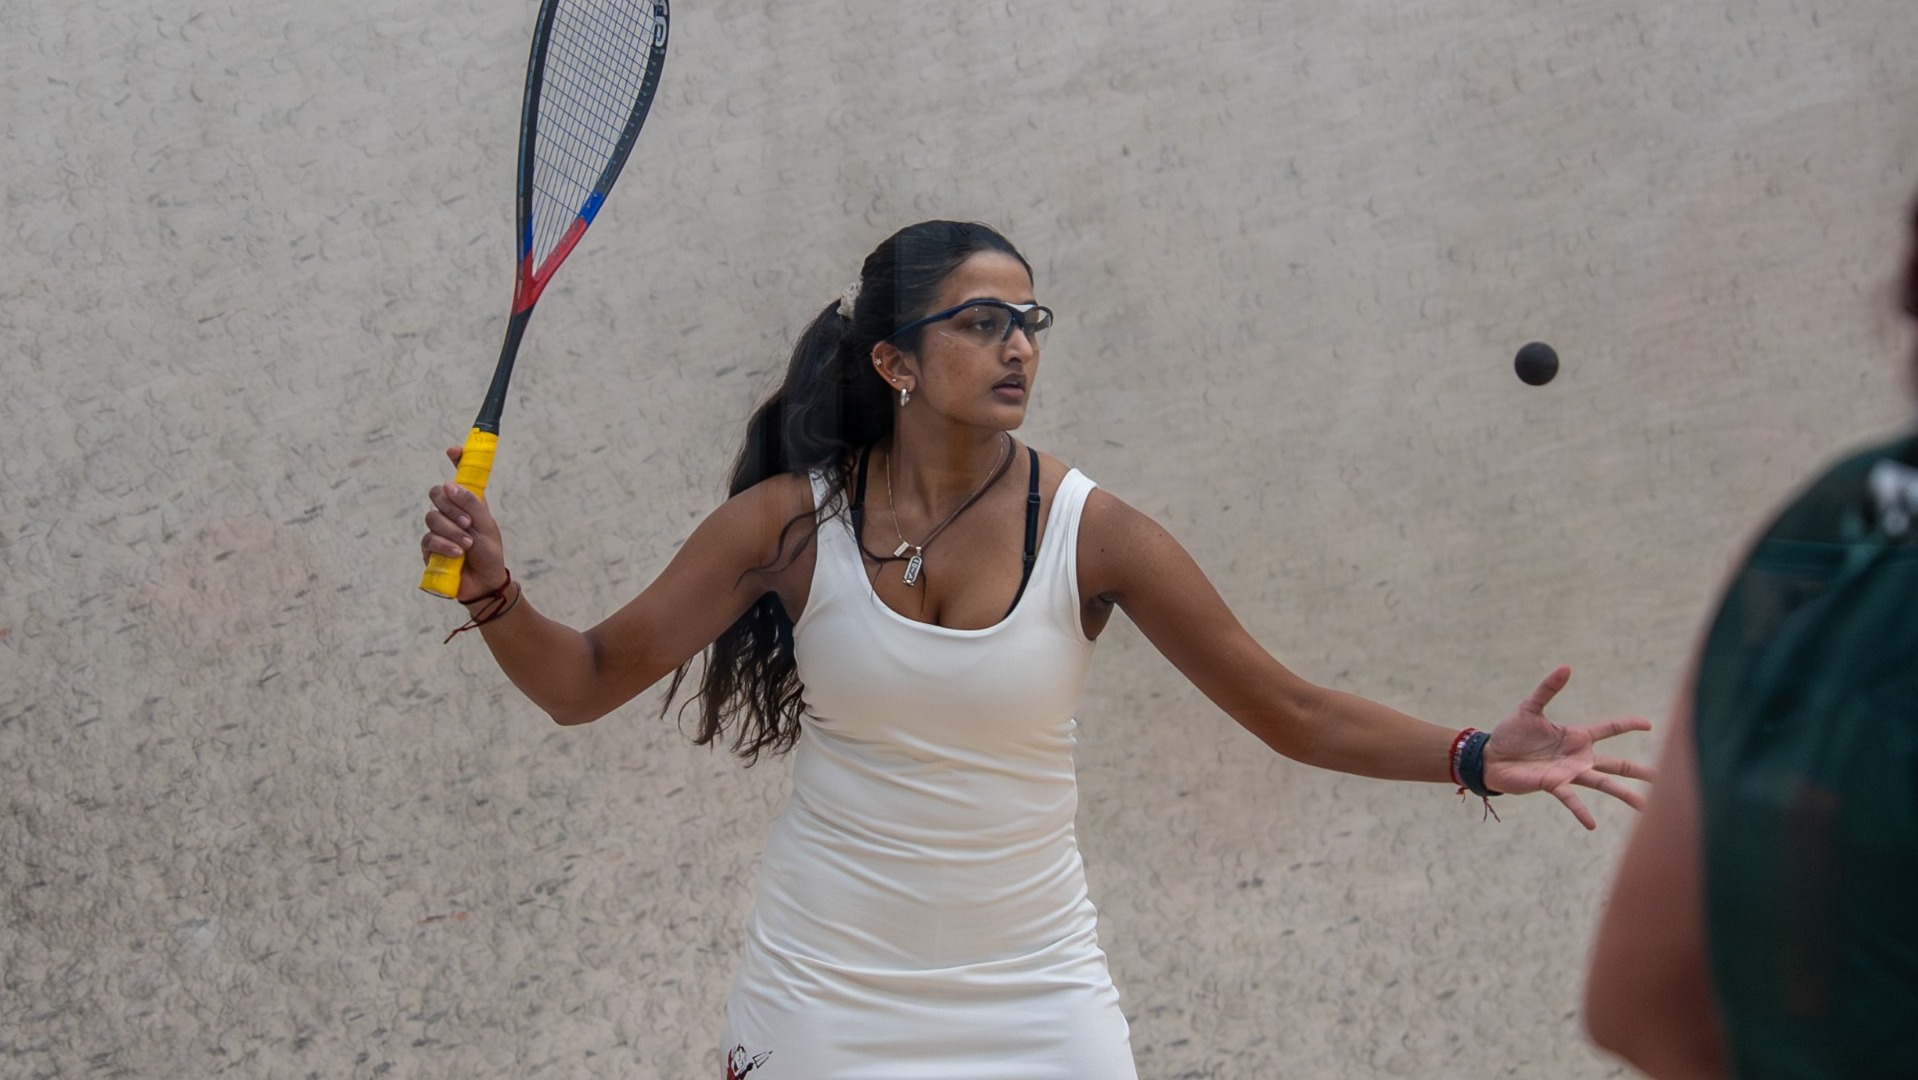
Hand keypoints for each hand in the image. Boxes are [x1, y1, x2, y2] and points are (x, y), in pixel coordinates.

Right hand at [421, 446, 508, 601]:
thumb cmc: (489, 554)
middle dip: (451, 506)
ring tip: (467, 544)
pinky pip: (429, 538)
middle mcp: (451, 512)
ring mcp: (438, 529)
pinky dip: (444, 544)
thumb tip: (450, 485)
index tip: (453, 450)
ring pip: (432, 517)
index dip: (457, 460)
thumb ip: (472, 504)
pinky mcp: (429, 547)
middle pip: (437, 493)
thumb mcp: (487, 526)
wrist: (486, 583)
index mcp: (468, 503)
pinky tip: (457, 553)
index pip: (460, 477)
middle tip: (468, 523)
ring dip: (452, 530)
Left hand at [1482, 666, 1654, 829]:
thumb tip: (1566, 667)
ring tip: (1645, 807)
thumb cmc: (1511, 733)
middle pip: (1617, 764)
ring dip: (1624, 794)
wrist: (1491, 757)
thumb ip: (1548, 689)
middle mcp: (1579, 757)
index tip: (1650, 724)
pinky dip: (1581, 811)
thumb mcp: (1530, 707)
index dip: (1628, 725)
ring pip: (1603, 784)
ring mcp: (1569, 773)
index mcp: (1577, 736)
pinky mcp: (1553, 785)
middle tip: (1666, 778)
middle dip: (1641, 770)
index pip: (1610, 729)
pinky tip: (1592, 824)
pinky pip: (1571, 799)